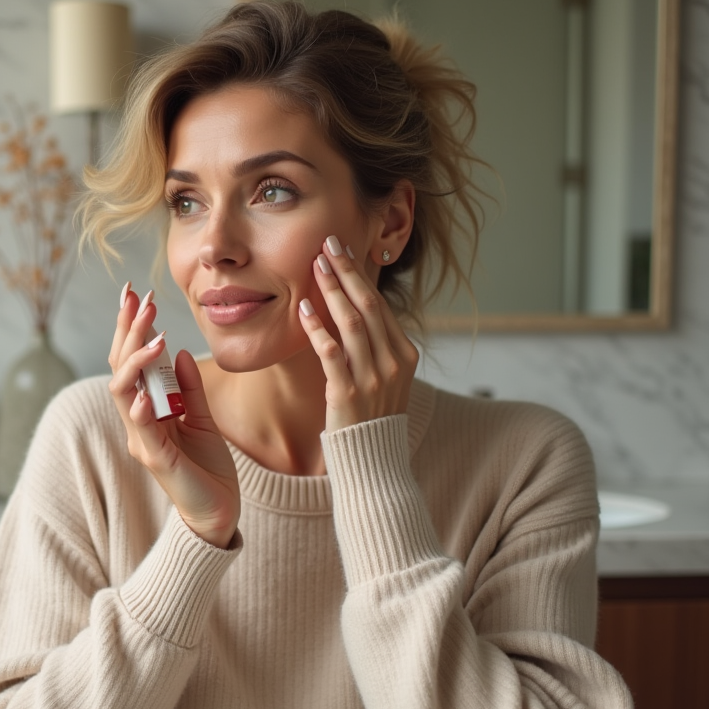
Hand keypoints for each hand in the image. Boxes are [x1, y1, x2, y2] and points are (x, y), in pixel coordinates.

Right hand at [108, 284, 240, 547]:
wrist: (219, 513)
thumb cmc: (208, 468)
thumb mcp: (203, 418)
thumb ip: (190, 388)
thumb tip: (178, 352)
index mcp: (148, 409)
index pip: (131, 361)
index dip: (130, 327)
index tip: (135, 294)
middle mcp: (138, 422)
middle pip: (120, 368)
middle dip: (128, 332)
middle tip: (139, 299)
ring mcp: (144, 440)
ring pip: (123, 393)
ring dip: (135, 362)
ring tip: (152, 336)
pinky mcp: (158, 461)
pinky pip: (143, 431)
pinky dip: (141, 410)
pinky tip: (146, 392)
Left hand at [298, 236, 419, 433]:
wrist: (373, 465)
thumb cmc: (371, 419)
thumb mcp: (383, 379)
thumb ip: (374, 347)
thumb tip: (353, 310)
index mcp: (405, 355)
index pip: (380, 305)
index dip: (359, 274)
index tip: (341, 249)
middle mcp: (393, 363)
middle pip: (369, 306)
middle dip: (347, 271)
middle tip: (328, 243)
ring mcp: (373, 379)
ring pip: (352, 323)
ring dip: (332, 291)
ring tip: (314, 266)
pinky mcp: (347, 395)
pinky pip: (331, 353)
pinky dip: (317, 328)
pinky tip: (303, 309)